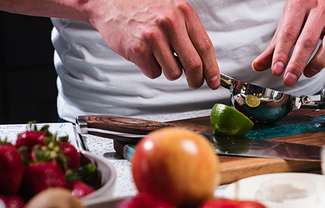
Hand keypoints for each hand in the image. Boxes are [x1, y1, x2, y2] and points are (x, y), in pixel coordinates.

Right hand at [87, 0, 219, 89]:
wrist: (110, 0)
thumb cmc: (142, 6)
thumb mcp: (171, 10)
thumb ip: (187, 32)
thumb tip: (202, 63)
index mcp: (183, 12)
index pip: (205, 47)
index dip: (212, 69)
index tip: (214, 81)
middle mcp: (170, 23)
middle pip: (193, 64)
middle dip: (196, 80)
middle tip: (194, 83)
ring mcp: (153, 36)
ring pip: (173, 73)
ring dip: (168, 71)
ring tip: (158, 56)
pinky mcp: (138, 49)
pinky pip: (154, 73)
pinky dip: (150, 69)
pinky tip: (144, 55)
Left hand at [252, 0, 324, 87]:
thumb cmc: (306, 8)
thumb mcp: (287, 22)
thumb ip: (274, 46)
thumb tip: (258, 65)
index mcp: (299, 6)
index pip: (288, 34)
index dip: (281, 54)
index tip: (276, 70)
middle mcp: (319, 9)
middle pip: (307, 40)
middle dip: (297, 63)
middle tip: (289, 80)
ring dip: (318, 61)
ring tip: (307, 73)